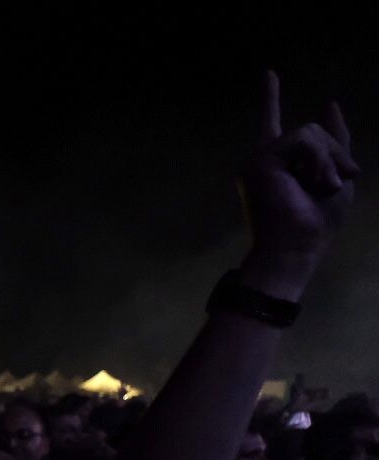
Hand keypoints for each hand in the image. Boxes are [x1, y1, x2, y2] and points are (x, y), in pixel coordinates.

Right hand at [240, 71, 356, 295]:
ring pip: (309, 132)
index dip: (270, 98)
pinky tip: (312, 181)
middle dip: (336, 153)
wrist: (297, 246)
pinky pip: (302, 139)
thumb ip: (334, 143)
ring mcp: (259, 160)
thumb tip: (329, 105)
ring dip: (329, 158)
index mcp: (278, 165)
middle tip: (337, 183)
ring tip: (323, 185)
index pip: (273, 124)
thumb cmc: (317, 222)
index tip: (269, 73)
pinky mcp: (261, 160)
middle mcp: (264, 159)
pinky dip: (318, 159)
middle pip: (313, 131)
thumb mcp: (337, 175)